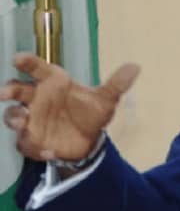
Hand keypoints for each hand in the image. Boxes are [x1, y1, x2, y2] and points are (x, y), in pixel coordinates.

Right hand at [0, 53, 138, 161]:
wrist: (89, 140)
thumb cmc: (90, 112)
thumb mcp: (106, 100)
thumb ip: (117, 84)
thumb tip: (136, 66)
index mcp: (54, 82)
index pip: (37, 68)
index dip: (27, 62)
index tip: (19, 59)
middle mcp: (38, 98)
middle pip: (16, 90)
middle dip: (8, 90)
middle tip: (5, 93)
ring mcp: (32, 119)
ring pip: (13, 116)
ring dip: (13, 118)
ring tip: (22, 123)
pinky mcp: (32, 140)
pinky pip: (27, 143)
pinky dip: (36, 147)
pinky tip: (50, 151)